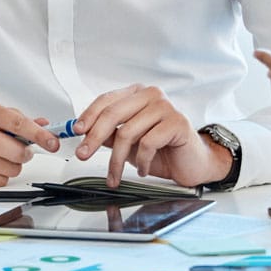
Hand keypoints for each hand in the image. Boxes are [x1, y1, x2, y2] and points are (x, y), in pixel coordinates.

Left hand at [72, 84, 227, 187]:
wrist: (194, 163)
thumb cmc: (164, 150)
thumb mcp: (130, 143)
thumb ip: (110, 134)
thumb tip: (84, 133)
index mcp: (137, 94)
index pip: (106, 100)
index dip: (88, 116)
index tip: (76, 131)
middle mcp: (151, 95)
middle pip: (112, 114)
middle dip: (94, 138)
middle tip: (83, 154)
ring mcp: (165, 107)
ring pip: (127, 132)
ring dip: (117, 160)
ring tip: (115, 176)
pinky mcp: (177, 122)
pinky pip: (147, 143)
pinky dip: (141, 161)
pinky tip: (142, 169)